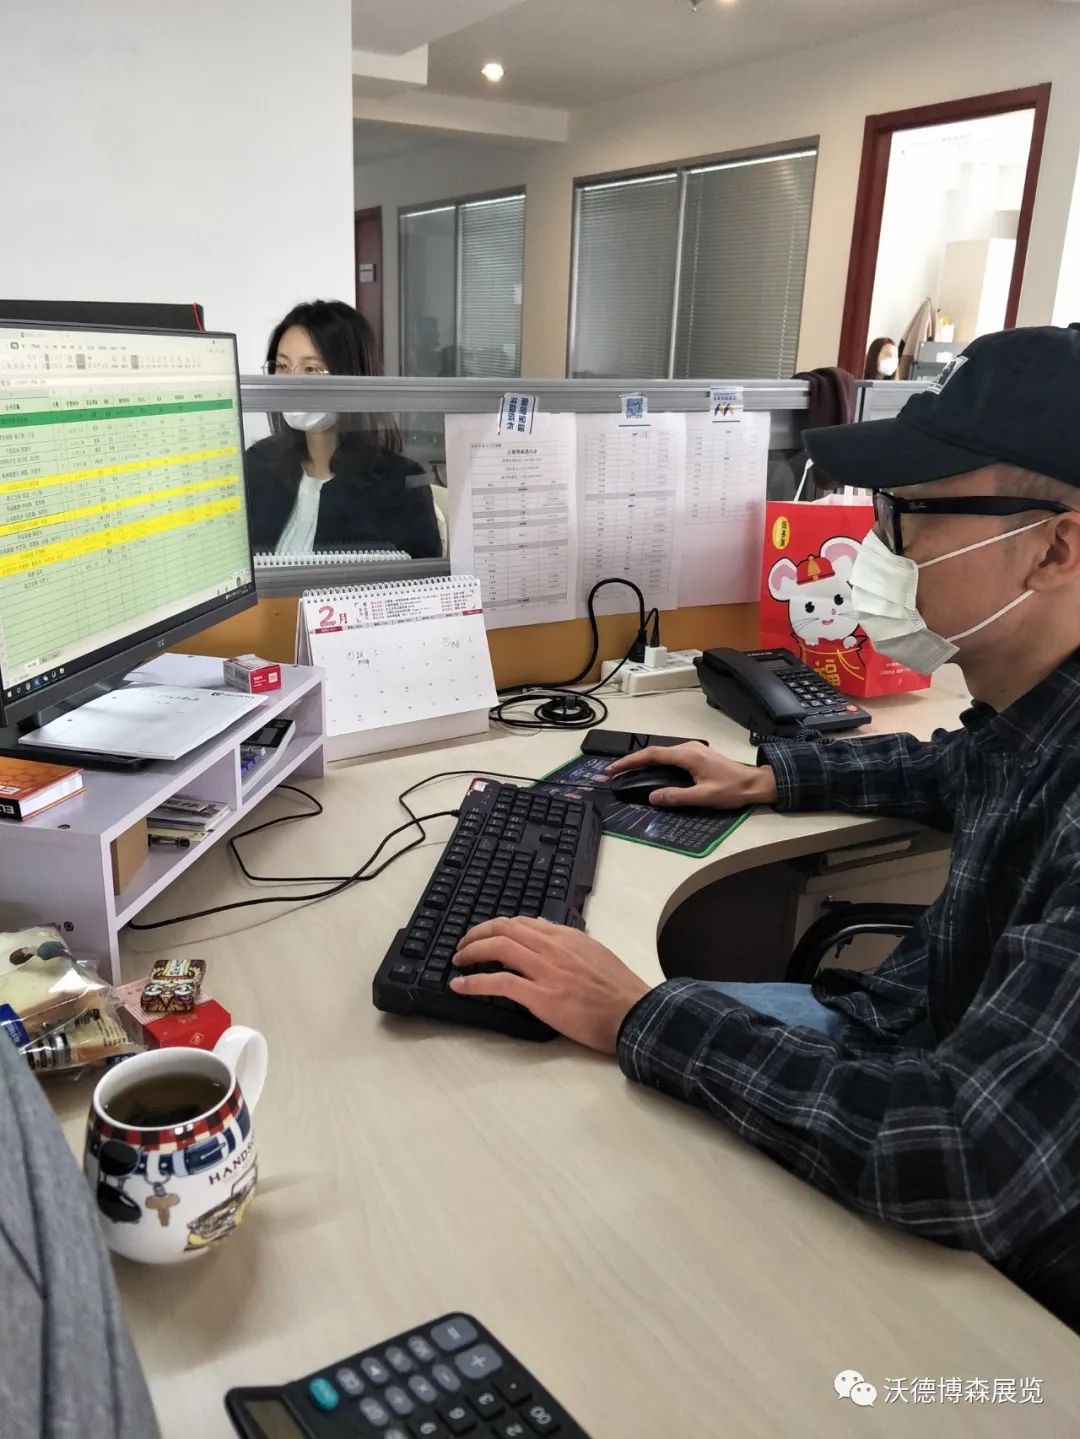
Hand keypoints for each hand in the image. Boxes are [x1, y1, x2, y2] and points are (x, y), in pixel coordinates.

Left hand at [450, 918, 650, 1054]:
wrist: (635, 1013)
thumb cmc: (620, 990)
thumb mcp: (596, 953)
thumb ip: (570, 944)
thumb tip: (546, 933)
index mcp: (567, 936)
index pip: (524, 922)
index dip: (499, 926)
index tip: (487, 934)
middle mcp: (553, 947)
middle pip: (504, 928)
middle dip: (478, 933)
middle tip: (464, 945)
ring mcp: (546, 971)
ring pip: (498, 947)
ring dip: (471, 951)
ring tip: (458, 960)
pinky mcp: (541, 997)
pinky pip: (499, 982)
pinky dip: (474, 982)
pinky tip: (460, 985)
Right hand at [606, 742, 776, 809]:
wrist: (755, 783)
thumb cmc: (731, 790)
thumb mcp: (703, 797)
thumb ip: (676, 797)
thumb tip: (652, 797)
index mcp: (687, 755)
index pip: (652, 755)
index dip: (630, 762)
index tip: (613, 769)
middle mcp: (688, 748)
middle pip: (654, 752)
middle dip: (632, 761)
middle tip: (614, 772)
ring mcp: (693, 749)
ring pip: (662, 753)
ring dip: (643, 761)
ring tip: (627, 772)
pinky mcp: (696, 755)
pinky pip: (670, 756)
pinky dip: (655, 763)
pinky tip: (650, 771)